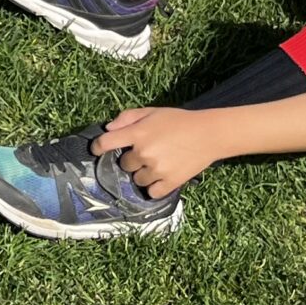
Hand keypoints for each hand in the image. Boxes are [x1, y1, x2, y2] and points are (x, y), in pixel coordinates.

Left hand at [92, 107, 223, 198]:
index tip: (96, 150)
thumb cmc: (179, 120)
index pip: (106, 143)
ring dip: (143, 174)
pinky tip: (161, 178)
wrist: (209, 134)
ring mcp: (157, 170)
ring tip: (157, 164)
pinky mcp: (170, 182)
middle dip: (131, 159)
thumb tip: (108, 128)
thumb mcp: (151, 112)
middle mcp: (144, 153)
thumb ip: (127, 118)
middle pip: (124, 164)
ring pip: (137, 179)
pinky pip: (151, 192)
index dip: (97, 146)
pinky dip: (154, 188)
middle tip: (146, 153)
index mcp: (138, 133)